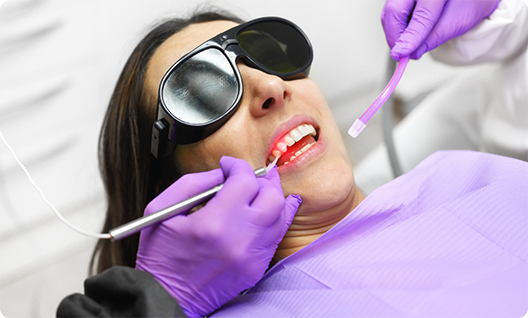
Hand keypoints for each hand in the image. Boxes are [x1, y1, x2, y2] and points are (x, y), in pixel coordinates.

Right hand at [135, 156, 300, 317]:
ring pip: (281, 216)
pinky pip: (276, 237)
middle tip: (249, 177)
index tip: (228, 165)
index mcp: (213, 223)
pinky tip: (269, 210)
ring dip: (272, 197)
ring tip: (260, 189)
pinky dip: (274, 219)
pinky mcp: (256, 268)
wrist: (165, 297)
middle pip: (272, 196)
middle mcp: (239, 239)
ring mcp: (251, 256)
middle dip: (262, 180)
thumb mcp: (162, 210)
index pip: (244, 181)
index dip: (237, 165)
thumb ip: (193, 183)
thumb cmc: (160, 256)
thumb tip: (221, 173)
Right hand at [381, 0, 499, 59]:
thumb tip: (412, 52)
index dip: (410, 37)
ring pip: (390, 10)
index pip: (421, 16)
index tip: (402, 54)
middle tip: (399, 52)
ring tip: (406, 43)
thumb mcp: (458, 22)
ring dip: (394, 31)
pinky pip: (392, 10)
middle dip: (394, 34)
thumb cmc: (470, 3)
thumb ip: (434, 37)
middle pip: (395, 9)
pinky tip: (406, 33)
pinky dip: (396, 25)